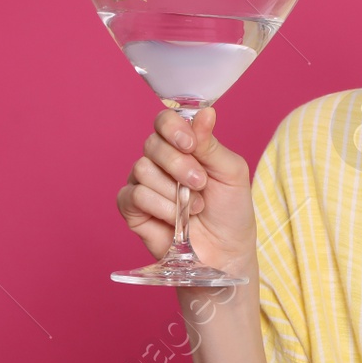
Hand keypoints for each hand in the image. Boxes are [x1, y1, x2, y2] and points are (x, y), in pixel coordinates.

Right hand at [115, 105, 256, 275]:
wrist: (225, 250)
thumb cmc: (230, 209)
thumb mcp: (230, 171)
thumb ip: (210, 144)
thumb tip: (205, 112)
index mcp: (183, 146)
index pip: (165, 121)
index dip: (173, 128)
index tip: (190, 144)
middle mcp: (159, 161)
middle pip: (152, 144)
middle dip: (179, 164)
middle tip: (200, 183)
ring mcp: (143, 183)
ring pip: (142, 169)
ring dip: (173, 190)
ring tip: (195, 206)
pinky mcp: (131, 208)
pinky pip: (134, 195)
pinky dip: (160, 206)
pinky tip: (175, 218)